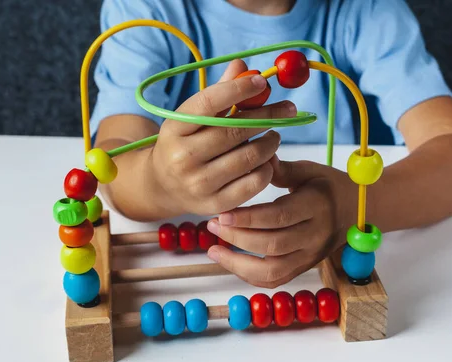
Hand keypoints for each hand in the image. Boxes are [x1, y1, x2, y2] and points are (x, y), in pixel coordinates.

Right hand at [148, 60, 296, 216]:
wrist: (163, 186)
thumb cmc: (184, 143)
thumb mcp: (192, 117)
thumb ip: (218, 93)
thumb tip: (244, 66)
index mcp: (174, 128)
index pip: (209, 103)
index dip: (239, 89)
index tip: (263, 82)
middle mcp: (183, 157)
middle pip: (235, 130)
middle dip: (268, 116)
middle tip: (288, 109)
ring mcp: (198, 183)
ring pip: (250, 156)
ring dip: (270, 142)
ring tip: (274, 136)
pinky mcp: (216, 204)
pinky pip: (254, 182)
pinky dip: (267, 168)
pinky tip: (267, 160)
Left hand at [206, 156, 355, 287]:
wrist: (357, 210)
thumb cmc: (328, 186)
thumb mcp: (309, 170)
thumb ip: (281, 169)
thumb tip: (254, 159)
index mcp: (316, 206)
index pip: (279, 217)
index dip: (248, 218)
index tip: (221, 214)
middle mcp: (315, 235)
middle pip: (273, 245)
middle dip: (238, 238)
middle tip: (212, 225)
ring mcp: (310, 256)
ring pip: (272, 271)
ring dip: (238, 263)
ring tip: (214, 248)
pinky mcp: (304, 267)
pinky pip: (275, 280)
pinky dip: (249, 276)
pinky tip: (229, 262)